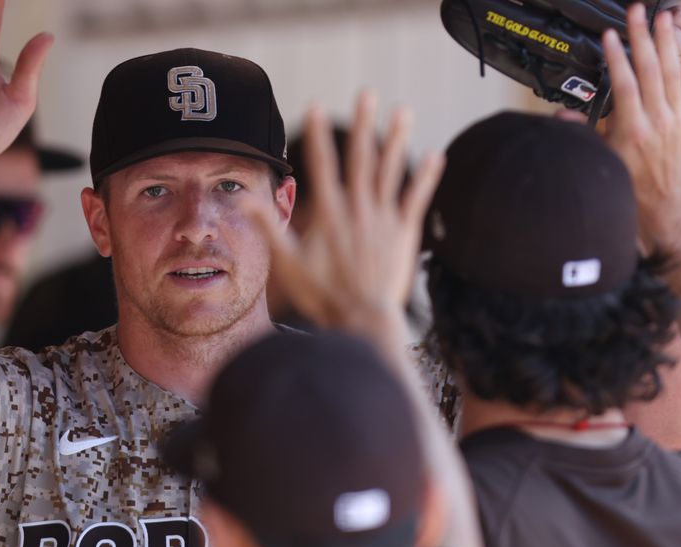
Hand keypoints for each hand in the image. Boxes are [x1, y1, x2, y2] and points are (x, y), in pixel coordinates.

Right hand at [253, 93, 443, 334]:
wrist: (362, 320)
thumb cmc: (322, 296)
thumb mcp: (288, 264)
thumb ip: (270, 229)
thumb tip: (244, 201)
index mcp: (329, 215)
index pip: (323, 167)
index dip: (318, 136)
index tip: (315, 107)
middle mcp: (358, 210)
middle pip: (360, 159)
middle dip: (363, 125)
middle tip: (366, 93)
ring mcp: (383, 220)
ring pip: (391, 172)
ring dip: (397, 140)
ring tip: (403, 112)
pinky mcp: (404, 234)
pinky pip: (416, 199)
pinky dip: (426, 177)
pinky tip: (436, 155)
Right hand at [602, 4, 680, 248]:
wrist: (661, 198)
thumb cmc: (629, 179)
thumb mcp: (599, 157)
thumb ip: (581, 133)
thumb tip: (560, 116)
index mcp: (633, 130)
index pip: (625, 87)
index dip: (617, 60)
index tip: (609, 36)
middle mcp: (658, 119)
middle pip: (650, 70)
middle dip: (641, 38)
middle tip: (635, 13)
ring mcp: (677, 114)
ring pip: (673, 69)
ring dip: (666, 39)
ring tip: (662, 14)